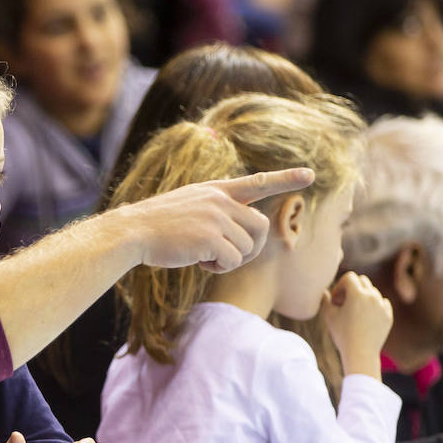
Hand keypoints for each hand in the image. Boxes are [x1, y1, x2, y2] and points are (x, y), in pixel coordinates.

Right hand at [116, 167, 314, 272]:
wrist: (132, 232)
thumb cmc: (158, 226)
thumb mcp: (190, 205)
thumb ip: (216, 210)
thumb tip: (241, 231)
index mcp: (216, 190)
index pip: (258, 182)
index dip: (285, 179)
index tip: (310, 175)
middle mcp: (220, 199)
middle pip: (260, 227)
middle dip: (250, 248)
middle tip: (227, 256)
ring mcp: (216, 217)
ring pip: (247, 247)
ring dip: (230, 260)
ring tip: (205, 256)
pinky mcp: (210, 237)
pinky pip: (232, 260)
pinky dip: (219, 267)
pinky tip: (199, 262)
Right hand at [319, 272, 391, 378]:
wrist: (360, 354)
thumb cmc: (342, 334)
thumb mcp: (329, 316)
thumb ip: (325, 299)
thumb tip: (323, 291)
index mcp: (357, 294)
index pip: (349, 277)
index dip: (340, 286)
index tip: (335, 300)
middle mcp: (372, 296)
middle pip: (362, 280)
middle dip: (352, 288)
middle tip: (344, 303)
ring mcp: (382, 305)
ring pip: (373, 292)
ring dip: (363, 297)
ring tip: (354, 312)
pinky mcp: (388, 315)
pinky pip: (382, 303)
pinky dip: (374, 306)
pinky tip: (365, 317)